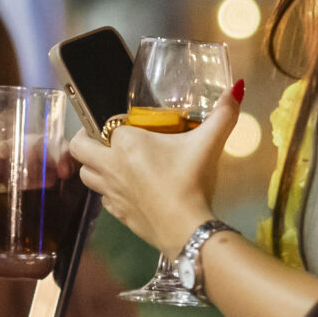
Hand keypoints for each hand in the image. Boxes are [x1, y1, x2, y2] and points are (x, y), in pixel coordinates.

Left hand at [66, 83, 244, 253]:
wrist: (186, 229)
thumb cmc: (191, 181)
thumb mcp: (209, 144)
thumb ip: (223, 114)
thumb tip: (238, 87)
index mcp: (126, 142)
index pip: (109, 123)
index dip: (119, 123)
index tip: (134, 125)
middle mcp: (110, 164)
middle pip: (79, 147)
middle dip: (87, 140)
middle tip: (106, 140)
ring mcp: (110, 191)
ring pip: (85, 174)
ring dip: (94, 167)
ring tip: (113, 163)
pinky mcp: (116, 213)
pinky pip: (102, 197)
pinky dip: (108, 191)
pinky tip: (128, 190)